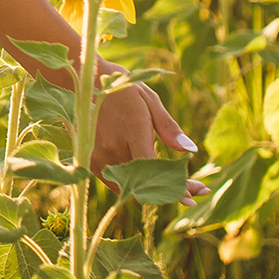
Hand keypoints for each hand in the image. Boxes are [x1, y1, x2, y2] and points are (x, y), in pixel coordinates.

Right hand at [88, 76, 206, 200]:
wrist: (81, 83)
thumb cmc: (120, 88)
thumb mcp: (149, 100)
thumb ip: (169, 128)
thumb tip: (191, 150)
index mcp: (131, 131)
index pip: (155, 168)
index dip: (175, 186)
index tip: (195, 195)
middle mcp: (112, 148)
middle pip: (146, 184)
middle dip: (172, 191)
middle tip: (196, 192)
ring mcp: (98, 158)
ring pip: (131, 188)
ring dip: (153, 191)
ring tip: (178, 188)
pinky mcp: (90, 163)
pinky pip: (117, 183)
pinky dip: (135, 185)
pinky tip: (151, 181)